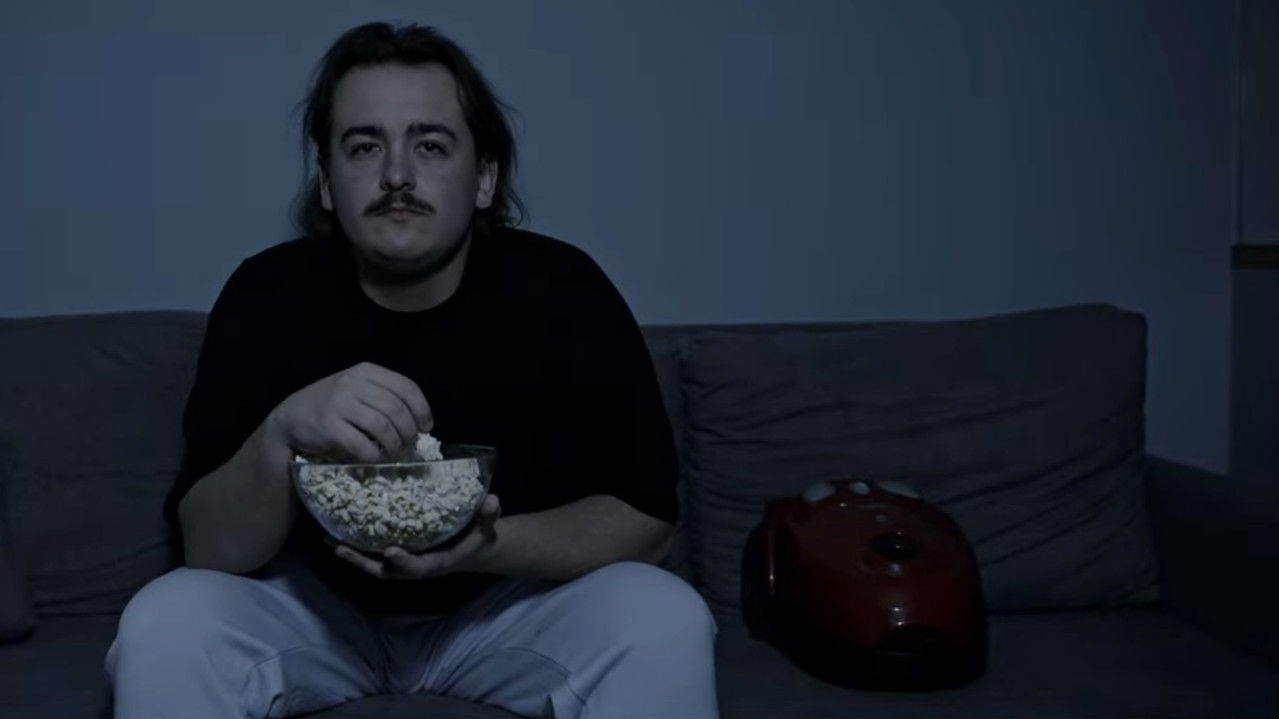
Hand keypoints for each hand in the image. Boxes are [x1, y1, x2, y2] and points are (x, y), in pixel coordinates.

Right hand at [270, 362, 431, 461]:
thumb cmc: (332, 405)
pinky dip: (374, 454)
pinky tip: (375, 457)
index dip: (422, 409)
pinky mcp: (328, 426)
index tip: (426, 427)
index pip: (406, 387)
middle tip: (409, 443)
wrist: (291, 417)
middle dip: (409, 430)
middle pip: (396, 408)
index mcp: (366, 371)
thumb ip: (384, 396)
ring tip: (394, 452)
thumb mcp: (357, 389)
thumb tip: (419, 421)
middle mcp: (353, 383)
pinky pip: (361, 444)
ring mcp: (339, 404)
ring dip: (394, 444)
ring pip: (382, 426)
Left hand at [331, 494, 501, 579]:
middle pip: (385, 570)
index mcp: (436, 562)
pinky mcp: (396, 553)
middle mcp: (416, 565)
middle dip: (363, 561)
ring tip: (330, 541)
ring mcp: (404, 561)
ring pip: (374, 563)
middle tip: (341, 548)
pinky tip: (336, 533)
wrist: (473, 546)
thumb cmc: (478, 536)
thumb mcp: (487, 527)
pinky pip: (372, 552)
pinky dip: (355, 546)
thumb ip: (488, 515)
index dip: (404, 563)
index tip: (390, 551)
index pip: (418, 567)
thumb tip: (492, 500)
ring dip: (352, 554)